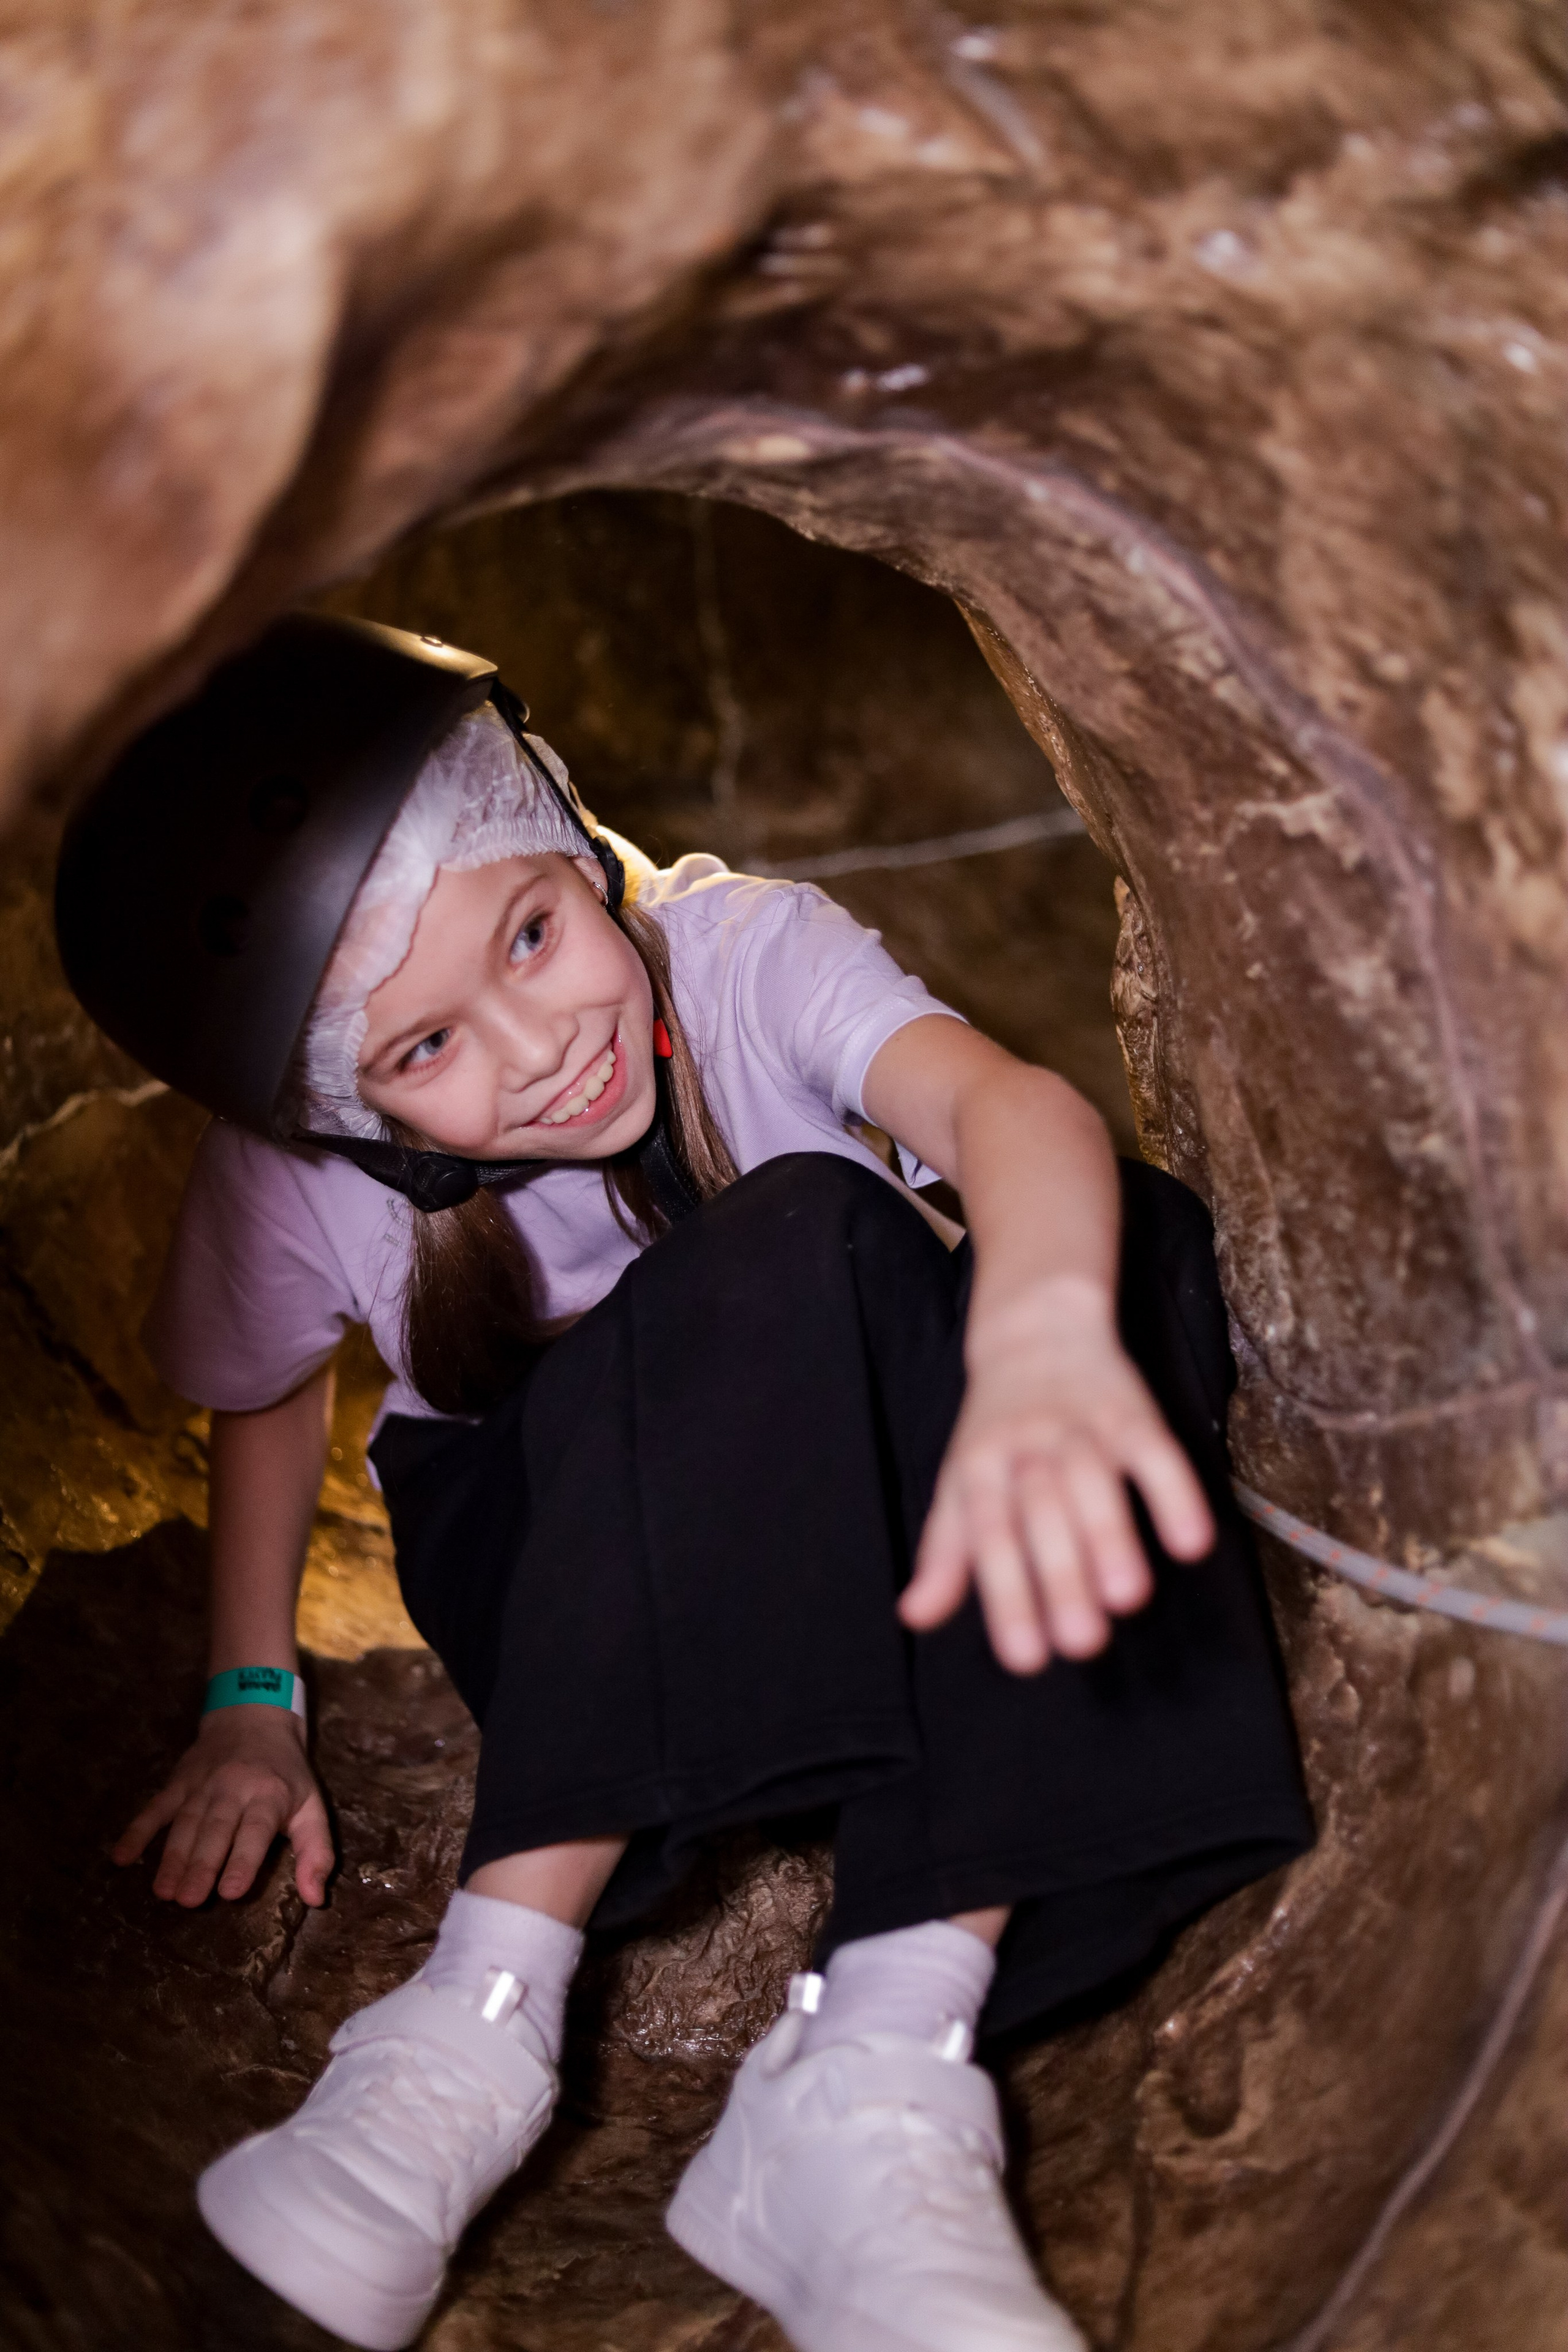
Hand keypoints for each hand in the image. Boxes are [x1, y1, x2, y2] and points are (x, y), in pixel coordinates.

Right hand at [110, 1706, 333, 1906]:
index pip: (256, 1830)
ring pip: (185, 1823)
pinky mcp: (177, 1782)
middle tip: (188, 1900)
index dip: (243, 1860)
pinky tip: (121, 1856)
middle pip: (215, 1830)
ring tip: (163, 1892)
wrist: (253, 1717)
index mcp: (269, 1795)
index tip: (230, 1892)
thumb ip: (316, 1853)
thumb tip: (316, 1899)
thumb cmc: (286, 1774)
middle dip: (201, 1865)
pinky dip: (136, 1830)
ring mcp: (201, 1785)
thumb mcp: (312, 1806)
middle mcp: (233, 1788)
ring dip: (172, 1857)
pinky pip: (154, 1807)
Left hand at [900, 1276, 1215, 1672]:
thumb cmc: (996, 1425)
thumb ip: (945, 1554)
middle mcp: (1028, 1446)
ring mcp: (1081, 1427)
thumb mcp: (960, 1482)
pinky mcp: (1132, 1411)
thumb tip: (913, 1617)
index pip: (988, 1534)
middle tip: (1083, 1644)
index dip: (1005, 1595)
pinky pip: (1156, 1451)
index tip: (1025, 1659)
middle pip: (1042, 1512)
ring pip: (1095, 1482)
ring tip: (1129, 1599)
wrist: (1036, 1327)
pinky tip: (1191, 1545)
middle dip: (1062, 1577)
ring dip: (1112, 1537)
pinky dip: (1175, 1493)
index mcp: (980, 1467)